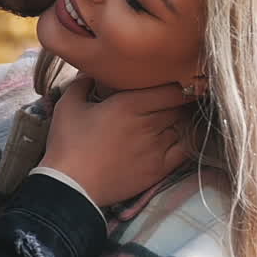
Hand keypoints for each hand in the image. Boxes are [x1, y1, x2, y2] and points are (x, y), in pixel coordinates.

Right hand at [41, 76, 192, 206]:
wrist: (71, 185)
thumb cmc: (68, 143)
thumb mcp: (68, 105)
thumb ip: (82, 83)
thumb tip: (90, 71)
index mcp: (129, 104)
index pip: (172, 90)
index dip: (179, 84)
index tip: (177, 82)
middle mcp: (148, 124)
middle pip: (180, 107)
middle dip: (179, 102)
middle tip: (175, 99)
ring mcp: (156, 148)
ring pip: (184, 127)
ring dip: (182, 121)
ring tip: (175, 118)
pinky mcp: (159, 169)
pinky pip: (186, 151)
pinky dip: (188, 141)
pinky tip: (181, 137)